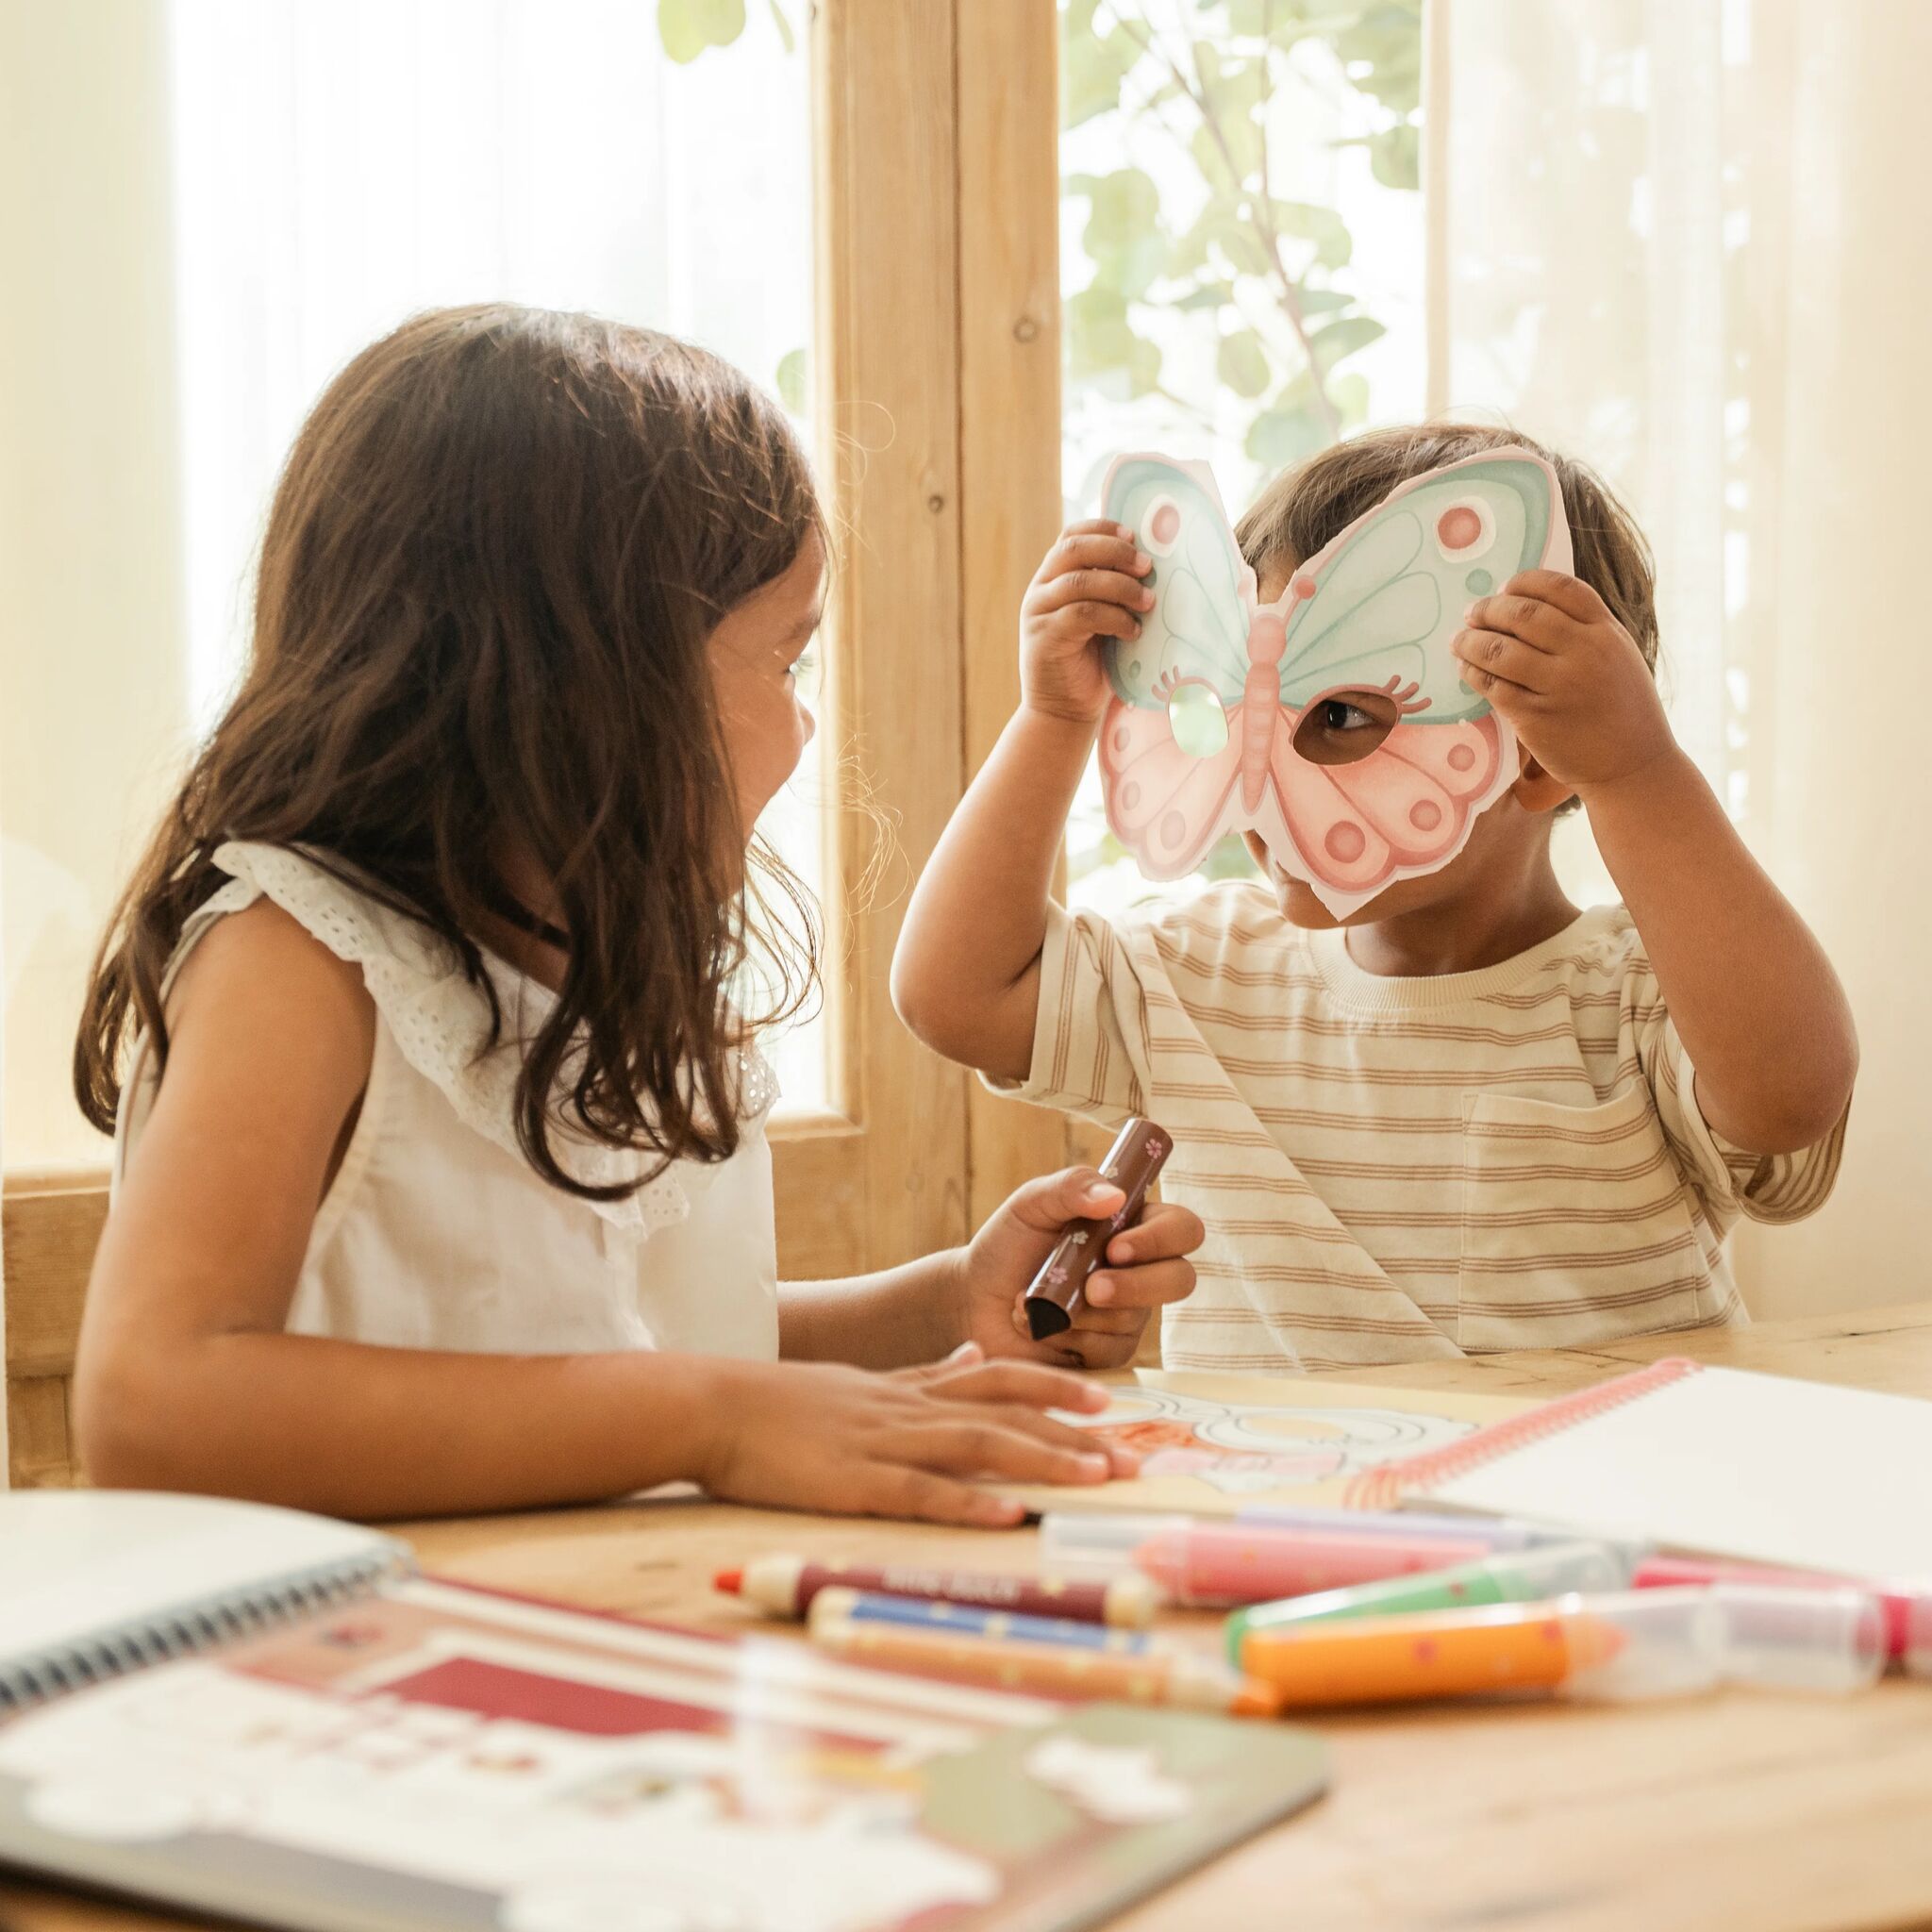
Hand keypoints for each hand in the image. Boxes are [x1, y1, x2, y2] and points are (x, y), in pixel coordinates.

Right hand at [695, 1350, 1132, 1526]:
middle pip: (1004, 1416)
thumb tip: (969, 1356)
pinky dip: (969, 1502)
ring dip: (1042, 1462)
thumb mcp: (857, 1380)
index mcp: (906, 1389)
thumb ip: (916, 1375)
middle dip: (1071, 1438)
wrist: (710, 1405)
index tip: (1105, 1403)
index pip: (996, 1381)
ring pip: (977, 1447)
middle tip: (1129, 1459)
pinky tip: (1010, 1514)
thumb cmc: (777, 1404)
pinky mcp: (852, 1481)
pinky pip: (920, 1491)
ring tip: (1096, 1480)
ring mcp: (881, 1443)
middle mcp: (906, 1410)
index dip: (1053, 1390)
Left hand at [951, 1165, 1203, 1371]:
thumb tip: (1116, 1195)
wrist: (974, 1300)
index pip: (1182, 1228)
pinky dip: (1069, 1337)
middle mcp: (1141, 1271)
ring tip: (1036, 1300)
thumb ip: (1072, 1187)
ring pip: (1137, 1318)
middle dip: (1137, 1286)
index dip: (1161, 1239)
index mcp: (1133, 1226)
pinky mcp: (1109, 1352)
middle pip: (1180, 1279)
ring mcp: (1130, 1315)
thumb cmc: (1007, 1245)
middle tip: (1093, 1288)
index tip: (1116, 1247)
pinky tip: (1040, 1327)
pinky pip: (1109, 1350)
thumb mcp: (1032, 1204)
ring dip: (1081, 1311)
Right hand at [1020, 521, 1154, 725]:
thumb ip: (1111, 591)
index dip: (1102, 529)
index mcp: (1052, 578)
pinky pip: (1082, 615)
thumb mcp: (1101, 619)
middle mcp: (1040, 590)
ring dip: (1121, 587)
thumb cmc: (1091, 663)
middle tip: (1147, 566)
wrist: (1063, 711)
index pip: (1071, 537)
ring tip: (1148, 602)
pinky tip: (1133, 631)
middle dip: (1115, 552)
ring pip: (1080, 581)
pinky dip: (1114, 618)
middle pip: (1073, 550)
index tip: (1134, 535)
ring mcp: (1038, 613)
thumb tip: (1153, 566)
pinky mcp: (1044, 638)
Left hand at [1452, 570, 1675, 793]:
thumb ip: (1585, 630)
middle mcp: (1584, 653)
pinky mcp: (1535, 717)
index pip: (1560, 588)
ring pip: (1499, 649)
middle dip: (1488, 609)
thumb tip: (1529, 607)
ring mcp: (1559, 686)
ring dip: (1470, 641)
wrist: (1634, 767)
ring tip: (1459, 640)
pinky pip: (1492, 686)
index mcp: (1607, 632)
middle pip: (1522, 614)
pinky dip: (1472, 673)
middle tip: (1471, 613)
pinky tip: (1466, 669)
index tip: (1504, 588)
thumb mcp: (1619, 657)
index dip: (1525, 583)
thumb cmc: (1624, 711)